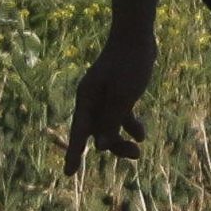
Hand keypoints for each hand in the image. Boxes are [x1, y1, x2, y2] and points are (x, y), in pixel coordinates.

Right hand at [63, 30, 157, 173]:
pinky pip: (121, 117)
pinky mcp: (119, 94)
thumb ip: (110, 122)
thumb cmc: (128, 65)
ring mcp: (105, 97)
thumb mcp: (122, 96)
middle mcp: (92, 100)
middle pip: (97, 132)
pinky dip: (130, 125)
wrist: (136, 37)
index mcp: (86, 98)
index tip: (69, 174)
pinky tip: (141, 134)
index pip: (78, 132)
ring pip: (110, 127)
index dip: (74, 154)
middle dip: (113, 146)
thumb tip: (98, 147)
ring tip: (139, 149)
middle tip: (136, 155)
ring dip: (122, 139)